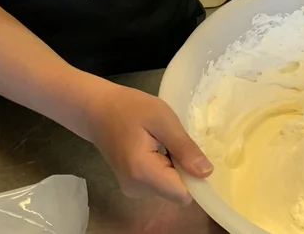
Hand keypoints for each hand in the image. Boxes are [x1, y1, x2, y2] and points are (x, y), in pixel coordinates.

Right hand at [89, 82, 212, 203]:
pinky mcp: (133, 185)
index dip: (195, 178)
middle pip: (177, 191)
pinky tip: (156, 147)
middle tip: (173, 140)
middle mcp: (136, 189)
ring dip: (174, 166)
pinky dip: (165, 167)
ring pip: (170, 186)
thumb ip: (184, 147)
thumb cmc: (129, 108)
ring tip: (162, 141)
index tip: (194, 155)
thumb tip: (206, 173)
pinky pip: (160, 182)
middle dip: (183, 169)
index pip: (182, 195)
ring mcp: (133, 189)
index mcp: (143, 173)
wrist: (97, 110)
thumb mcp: (162, 118)